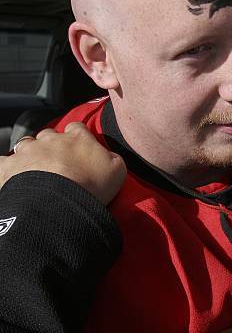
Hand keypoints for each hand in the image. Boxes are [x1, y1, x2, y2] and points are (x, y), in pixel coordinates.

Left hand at [0, 123, 125, 204]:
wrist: (60, 204)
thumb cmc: (91, 187)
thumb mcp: (118, 170)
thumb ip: (112, 157)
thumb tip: (108, 156)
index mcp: (78, 137)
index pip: (77, 128)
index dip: (77, 137)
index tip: (79, 149)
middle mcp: (51, 139)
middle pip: (49, 135)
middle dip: (52, 146)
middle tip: (58, 165)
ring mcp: (28, 151)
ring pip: (26, 145)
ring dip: (30, 155)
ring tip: (36, 173)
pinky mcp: (9, 167)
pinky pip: (5, 163)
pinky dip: (9, 169)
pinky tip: (15, 179)